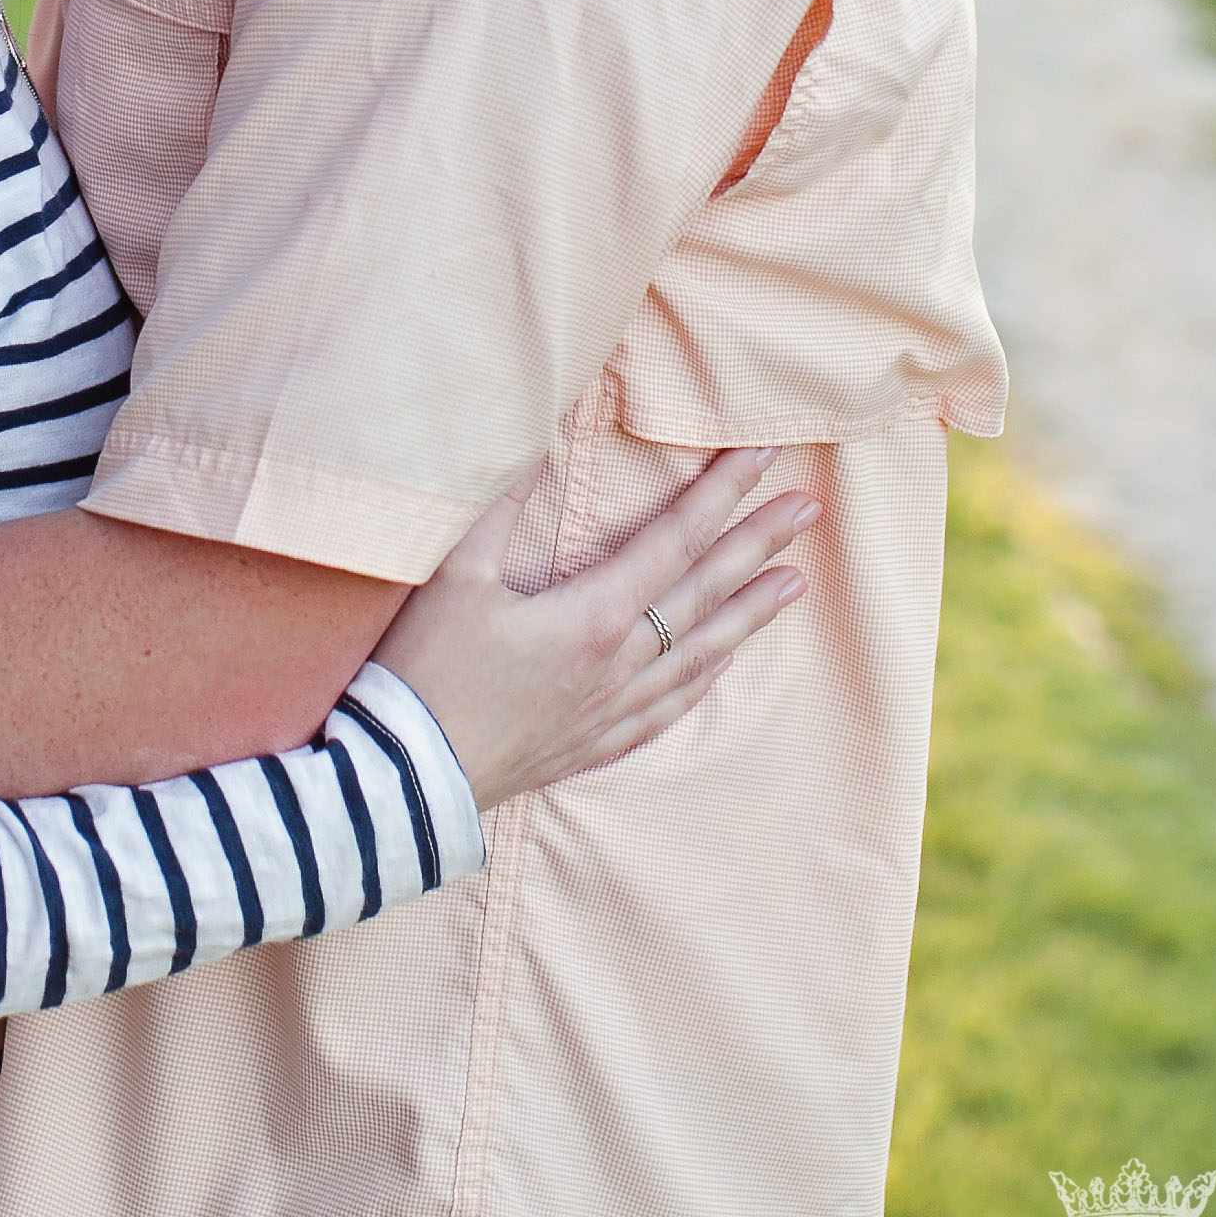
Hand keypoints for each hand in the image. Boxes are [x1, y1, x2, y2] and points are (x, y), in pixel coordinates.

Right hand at [373, 446, 819, 808]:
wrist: (404, 780)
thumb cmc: (424, 671)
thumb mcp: (454, 576)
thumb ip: (498, 504)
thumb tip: (532, 436)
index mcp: (595, 615)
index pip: (677, 539)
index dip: (723, 493)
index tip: (765, 455)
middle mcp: (621, 663)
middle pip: (706, 593)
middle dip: (760, 545)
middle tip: (811, 509)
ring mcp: (613, 710)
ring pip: (701, 653)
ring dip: (751, 614)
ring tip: (796, 584)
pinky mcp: (595, 744)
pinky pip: (670, 706)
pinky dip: (705, 677)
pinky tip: (722, 664)